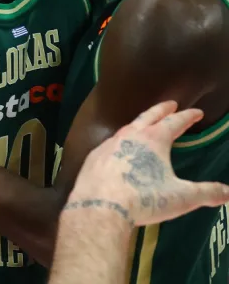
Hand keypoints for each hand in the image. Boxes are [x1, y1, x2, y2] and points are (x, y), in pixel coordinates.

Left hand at [66, 101, 228, 226]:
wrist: (101, 206)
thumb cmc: (145, 198)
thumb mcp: (182, 197)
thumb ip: (206, 193)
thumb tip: (228, 193)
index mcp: (153, 139)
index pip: (174, 122)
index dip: (187, 117)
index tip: (196, 112)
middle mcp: (130, 136)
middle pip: (148, 117)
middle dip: (162, 109)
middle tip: (171, 103)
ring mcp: (109, 145)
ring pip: (127, 128)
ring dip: (139, 124)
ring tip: (145, 124)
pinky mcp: (94, 157)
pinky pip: (111, 143)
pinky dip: (121, 141)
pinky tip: (120, 149)